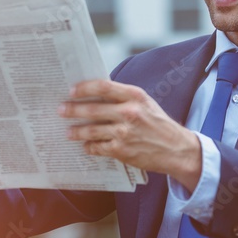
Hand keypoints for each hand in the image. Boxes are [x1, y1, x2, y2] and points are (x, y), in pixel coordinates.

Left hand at [59, 79, 202, 189]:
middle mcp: (129, 113)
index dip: (84, 88)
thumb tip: (94, 95)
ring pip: (91, 130)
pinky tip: (85, 145)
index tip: (71, 90)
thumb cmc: (158, 124)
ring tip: (68, 131)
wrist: (176, 149)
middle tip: (61, 110)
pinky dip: (89, 146)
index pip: (103, 87)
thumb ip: (122, 98)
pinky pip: (97, 147)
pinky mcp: (122, 150)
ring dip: (76, 131)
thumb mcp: (145, 103)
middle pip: (92, 109)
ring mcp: (124, 133)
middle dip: (72, 110)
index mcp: (135, 96)